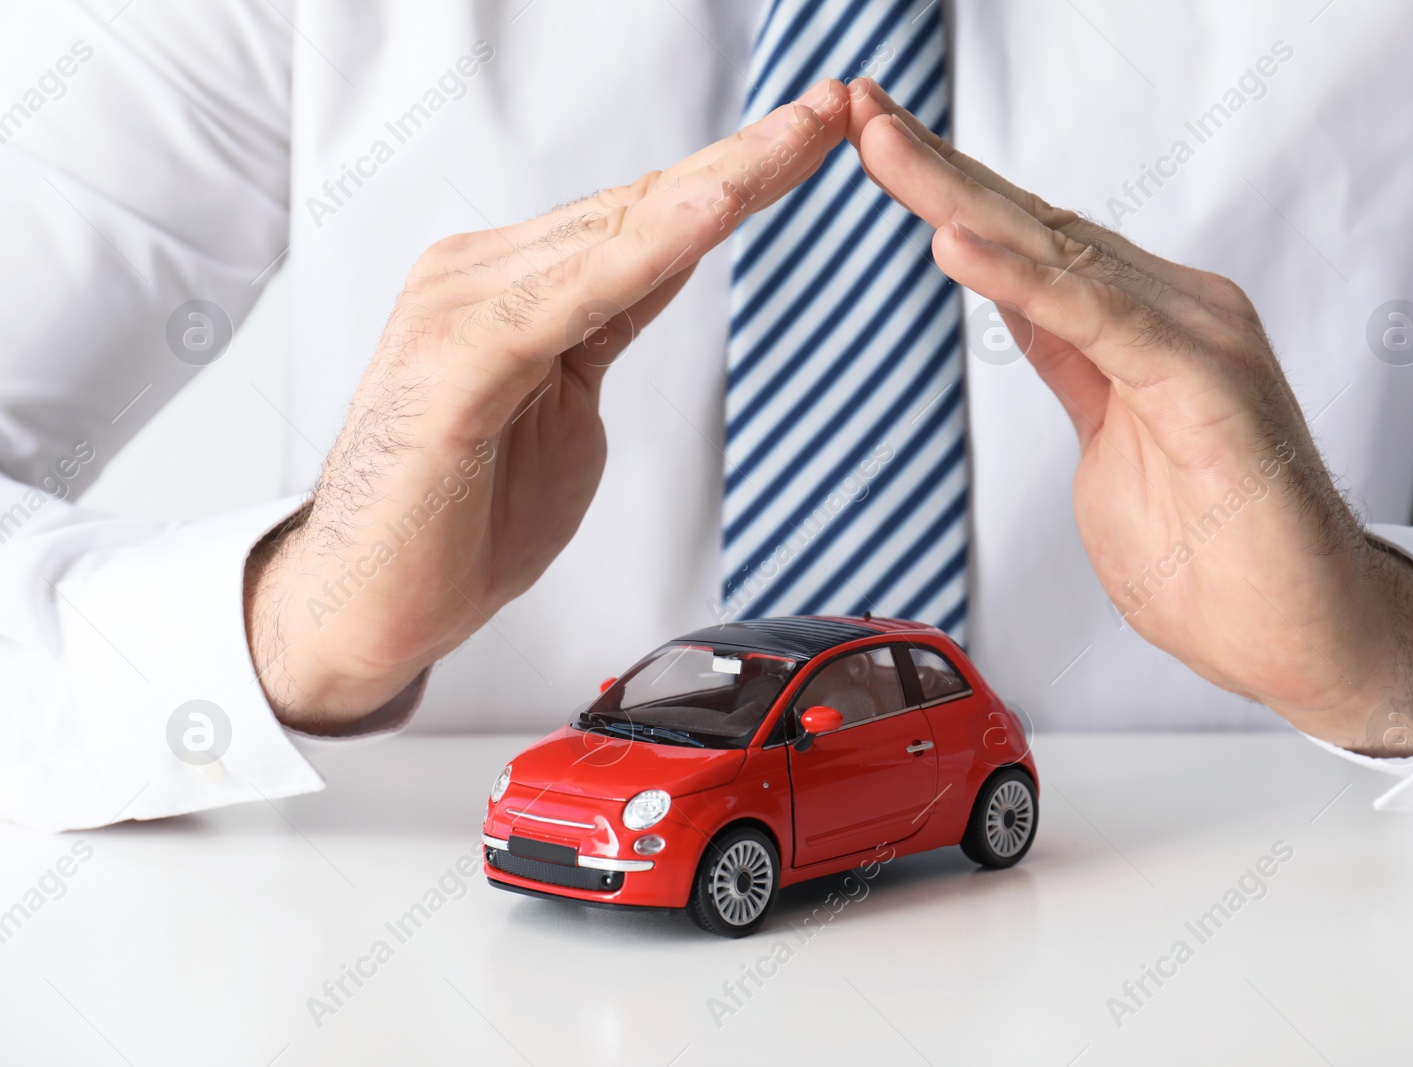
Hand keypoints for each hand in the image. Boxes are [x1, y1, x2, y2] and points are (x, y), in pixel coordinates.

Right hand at [246, 80, 849, 731]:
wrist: (363, 604)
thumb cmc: (458, 516)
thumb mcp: (564, 403)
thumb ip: (605, 324)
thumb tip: (658, 268)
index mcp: (510, 286)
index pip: (643, 215)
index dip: (736, 174)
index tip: (818, 137)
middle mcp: (481, 277)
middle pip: (641, 204)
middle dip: (749, 156)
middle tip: (837, 108)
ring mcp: (462, 309)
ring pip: (618, 231)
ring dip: (721, 181)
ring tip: (803, 135)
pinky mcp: (459, 362)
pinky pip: (577, 293)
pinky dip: (653, 246)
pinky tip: (716, 208)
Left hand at [846, 80, 1412, 754]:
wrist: (1305, 636)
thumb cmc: (1219, 558)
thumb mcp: (1107, 440)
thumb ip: (1071, 365)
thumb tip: (1023, 308)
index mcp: (1146, 327)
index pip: (1032, 243)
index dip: (952, 192)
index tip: (879, 148)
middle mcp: (1175, 314)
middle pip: (1035, 227)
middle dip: (939, 169)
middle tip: (862, 113)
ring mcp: (1197, 340)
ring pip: (1058, 254)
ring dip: (962, 200)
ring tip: (886, 149)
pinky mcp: (1206, 384)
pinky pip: (1098, 320)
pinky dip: (1022, 282)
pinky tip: (957, 243)